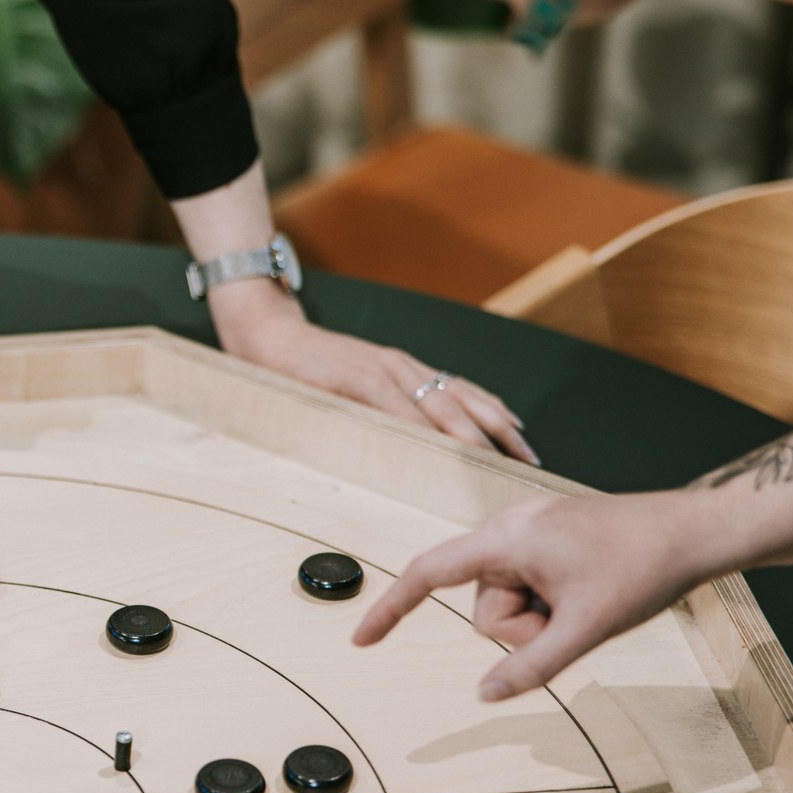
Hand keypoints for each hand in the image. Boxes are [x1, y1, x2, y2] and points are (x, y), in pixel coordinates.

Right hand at [214, 288, 537, 462]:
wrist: (265, 334)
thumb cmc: (305, 368)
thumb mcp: (352, 388)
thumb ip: (380, 408)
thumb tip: (408, 443)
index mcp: (403, 371)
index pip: (461, 392)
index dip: (494, 415)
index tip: (522, 440)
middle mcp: (401, 367)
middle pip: (463, 399)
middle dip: (498, 429)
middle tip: (528, 458)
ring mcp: (381, 370)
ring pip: (438, 404)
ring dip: (470, 433)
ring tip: (496, 458)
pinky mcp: (356, 377)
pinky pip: (397, 408)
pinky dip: (421, 429)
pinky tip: (439, 449)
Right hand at [353, 491, 722, 700]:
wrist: (693, 532)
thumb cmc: (640, 570)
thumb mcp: (584, 629)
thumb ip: (530, 666)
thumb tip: (485, 694)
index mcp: (507, 537)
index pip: (429, 573)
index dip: (392, 609)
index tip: (362, 641)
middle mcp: (508, 526)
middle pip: (482, 605)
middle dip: (521, 627)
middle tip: (574, 618)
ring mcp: (527, 530)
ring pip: (506, 601)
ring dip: (540, 618)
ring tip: (586, 603)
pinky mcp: (544, 537)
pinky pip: (525, 584)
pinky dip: (549, 602)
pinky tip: (587, 593)